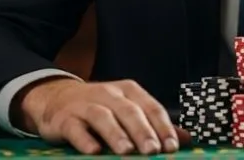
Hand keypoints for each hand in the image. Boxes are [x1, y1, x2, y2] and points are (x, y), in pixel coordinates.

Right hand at [13, 77, 190, 154]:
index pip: (151, 107)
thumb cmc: (100, 107)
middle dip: (143, 132)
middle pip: (129, 111)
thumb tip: (185, 139)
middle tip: (153, 150)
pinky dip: (85, 139)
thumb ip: (154, 124)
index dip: (163, 127)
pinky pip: (76, 128)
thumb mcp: (128, 109)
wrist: (57, 97)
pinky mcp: (66, 118)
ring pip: (103, 117)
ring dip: (116, 134)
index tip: (172, 147)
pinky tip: (94, 151)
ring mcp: (86, 105)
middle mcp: (109, 94)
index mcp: (129, 92)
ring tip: (127, 151)